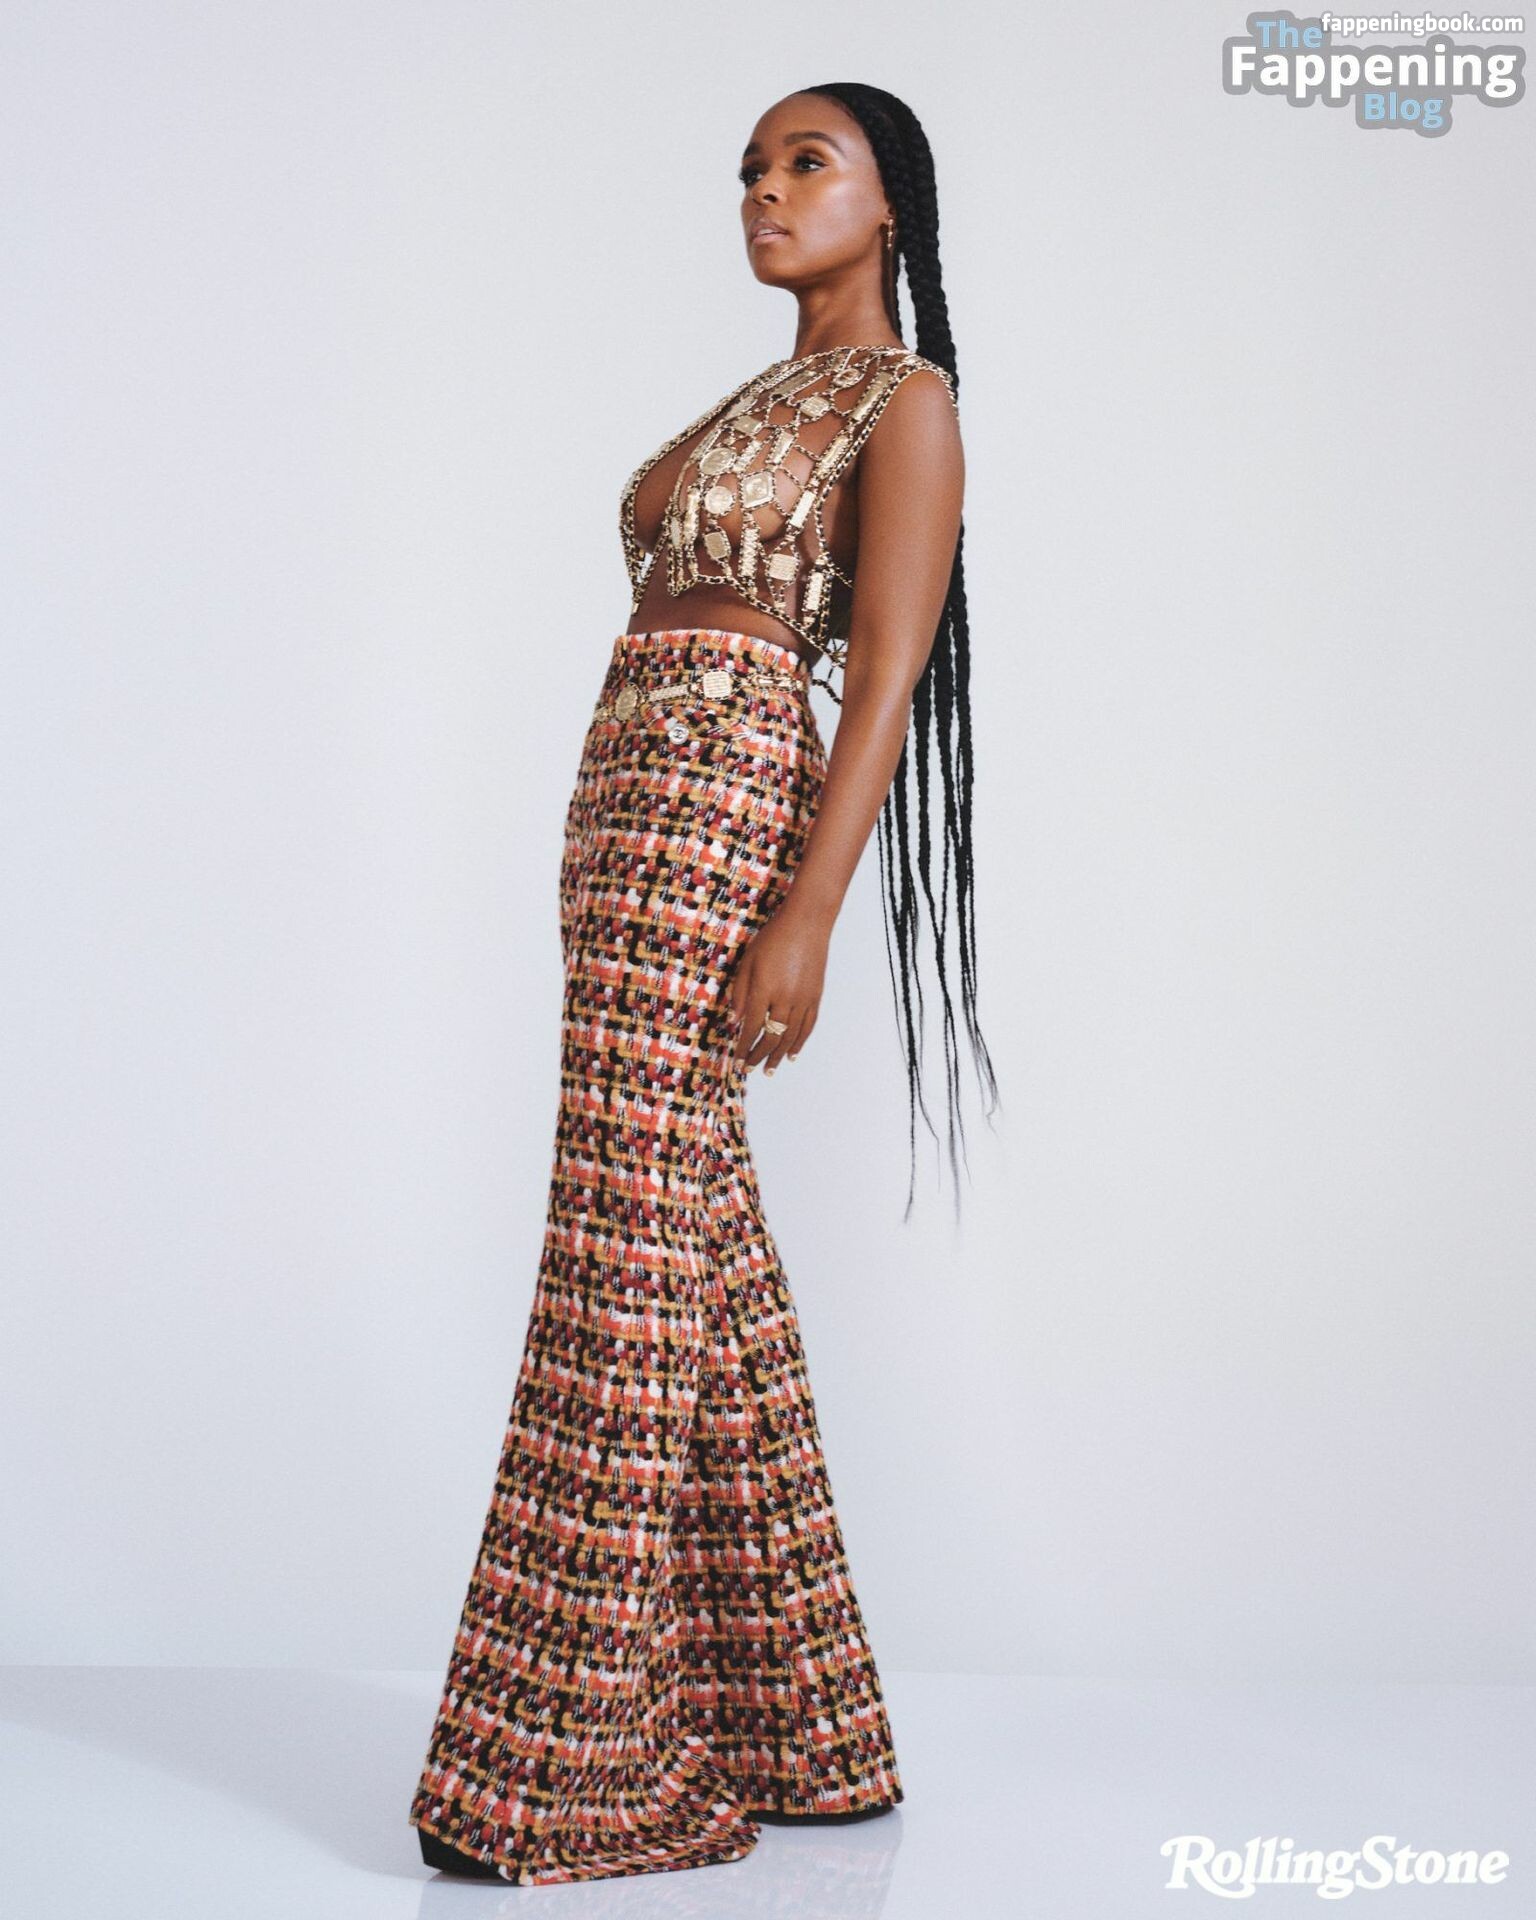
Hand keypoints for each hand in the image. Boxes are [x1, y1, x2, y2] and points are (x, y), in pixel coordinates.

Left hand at [728, 900, 829, 1073]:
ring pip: (790, 1036)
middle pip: (771, 1036)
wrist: (807, 923)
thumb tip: (734, 1021)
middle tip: (750, 1068)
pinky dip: (799, 1042)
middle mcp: (785, 998)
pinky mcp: (816, 997)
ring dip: (778, 1055)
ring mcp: (803, 999)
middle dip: (759, 1055)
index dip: (744, 1046)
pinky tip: (792, 1054)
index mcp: (764, 988)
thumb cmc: (772, 938)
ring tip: (770, 1069)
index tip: (737, 1059)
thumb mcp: (748, 961)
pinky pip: (808, 1026)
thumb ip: (740, 992)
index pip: (752, 1026)